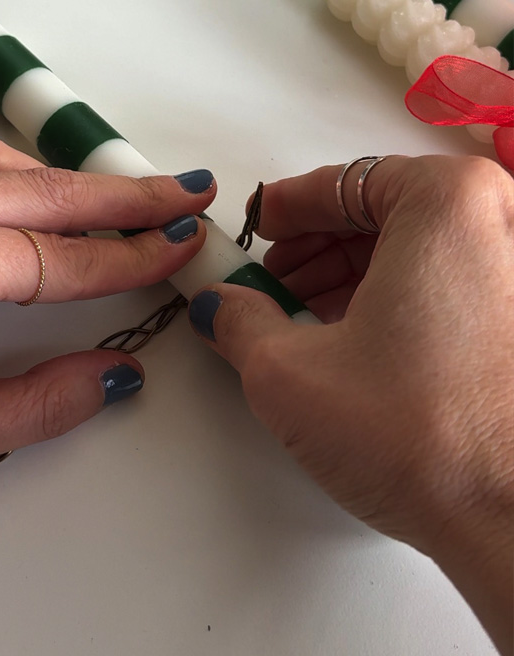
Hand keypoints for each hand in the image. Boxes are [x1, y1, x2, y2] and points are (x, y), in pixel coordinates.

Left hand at [0, 134, 215, 521]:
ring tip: (123, 194)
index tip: (181, 245)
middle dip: (123, 193)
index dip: (131, 255)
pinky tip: (33, 196)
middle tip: (184, 192)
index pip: (61, 254)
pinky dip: (14, 176)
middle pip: (43, 189)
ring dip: (66, 177)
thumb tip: (109, 374)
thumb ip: (37, 403)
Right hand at [186, 155, 513, 653]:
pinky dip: (400, 298)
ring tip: (305, 321)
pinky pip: (453, 281)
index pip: (344, 182)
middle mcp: (499, 221)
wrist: (510, 523)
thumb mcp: (288, 371)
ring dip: (355, 274)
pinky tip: (359, 343)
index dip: (287, 209)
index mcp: (447, 201)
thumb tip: (221, 306)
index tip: (256, 227)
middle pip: (386, 210)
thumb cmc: (424, 438)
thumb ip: (237, 319)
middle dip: (320, 245)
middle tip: (271, 281)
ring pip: (421, 248)